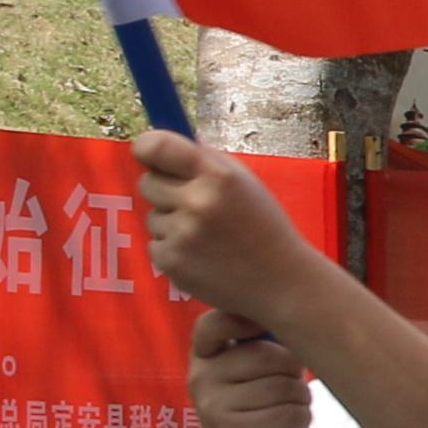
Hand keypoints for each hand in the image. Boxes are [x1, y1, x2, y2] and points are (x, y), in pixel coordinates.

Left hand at [137, 128, 316, 325]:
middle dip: (164, 191)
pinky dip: (173, 250)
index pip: (158, 146)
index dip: (146, 147)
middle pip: (147, 182)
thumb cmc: (264, 227)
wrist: (282, 282)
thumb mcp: (244, 182)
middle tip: (194, 205)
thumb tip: (159, 149)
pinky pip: (155, 245)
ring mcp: (182, 235)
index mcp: (219, 175)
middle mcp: (198, 202)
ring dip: (171, 223)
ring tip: (207, 237)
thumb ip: (204, 162)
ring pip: (152, 217)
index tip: (145, 153)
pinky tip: (202, 256)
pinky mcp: (171, 262)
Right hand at [185, 310, 315, 427]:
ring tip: (295, 406)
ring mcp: (213, 405)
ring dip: (301, 397)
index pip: (214, 324)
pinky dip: (301, 418)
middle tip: (294, 385)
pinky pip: (285, 412)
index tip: (268, 330)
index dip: (245, 319)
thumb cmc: (258, 412)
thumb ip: (263, 346)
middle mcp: (201, 377)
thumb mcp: (253, 376)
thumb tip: (299, 321)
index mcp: (203, 357)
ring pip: (280, 385)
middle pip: (265, 355)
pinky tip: (294, 425)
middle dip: (293, 370)